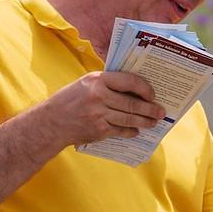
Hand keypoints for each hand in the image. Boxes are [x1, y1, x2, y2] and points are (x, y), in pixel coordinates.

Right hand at [44, 71, 165, 146]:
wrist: (51, 122)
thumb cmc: (70, 100)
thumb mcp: (86, 83)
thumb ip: (108, 83)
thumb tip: (134, 89)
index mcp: (97, 80)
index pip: (129, 81)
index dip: (145, 88)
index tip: (152, 94)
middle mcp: (99, 96)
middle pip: (132, 103)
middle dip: (150, 108)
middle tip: (161, 112)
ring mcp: (99, 114)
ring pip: (129, 118)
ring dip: (145, 121)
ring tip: (154, 122)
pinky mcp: (98, 130)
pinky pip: (121, 131)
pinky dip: (130, 131)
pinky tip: (136, 131)